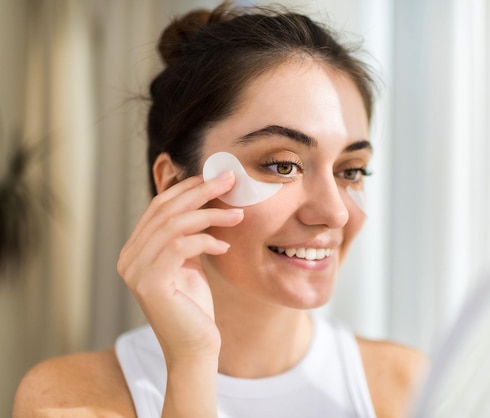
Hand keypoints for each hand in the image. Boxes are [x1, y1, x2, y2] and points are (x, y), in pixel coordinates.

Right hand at [117, 172, 242, 361]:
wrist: (195, 348)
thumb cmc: (195, 306)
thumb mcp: (189, 262)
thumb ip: (186, 235)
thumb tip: (202, 200)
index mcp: (135, 250)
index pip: (159, 207)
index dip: (186, 188)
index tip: (216, 177)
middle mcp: (129, 258)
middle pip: (165, 210)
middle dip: (200, 191)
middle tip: (229, 180)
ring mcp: (135, 271)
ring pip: (174, 225)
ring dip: (211, 215)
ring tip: (238, 215)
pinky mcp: (150, 283)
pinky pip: (180, 246)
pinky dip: (206, 241)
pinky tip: (225, 247)